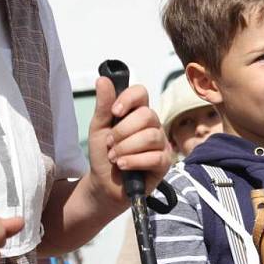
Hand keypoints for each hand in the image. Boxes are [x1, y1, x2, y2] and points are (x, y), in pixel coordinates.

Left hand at [85, 77, 171, 209]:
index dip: (128, 99)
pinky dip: (134, 161)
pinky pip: (155, 157)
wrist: (103, 185)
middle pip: (147, 115)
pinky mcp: (164, 163)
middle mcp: (152, 125)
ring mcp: (161, 144)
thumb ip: (103, 105)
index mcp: (136, 113)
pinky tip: (123, 166)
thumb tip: (102, 79)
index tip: (114, 112)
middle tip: (110, 144)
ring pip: (150, 136)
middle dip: (123, 131)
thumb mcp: (98, 128)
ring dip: (126, 148)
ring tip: (115, 157)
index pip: (141, 92)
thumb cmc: (103, 155)